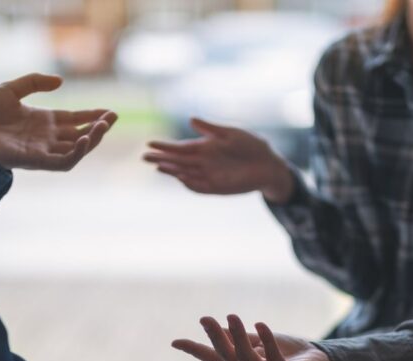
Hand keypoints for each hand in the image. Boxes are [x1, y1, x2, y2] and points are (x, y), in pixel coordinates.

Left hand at [0, 73, 117, 171]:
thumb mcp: (11, 89)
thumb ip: (35, 82)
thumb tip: (61, 81)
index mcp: (43, 121)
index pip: (75, 120)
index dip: (93, 116)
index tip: (111, 112)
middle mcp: (47, 137)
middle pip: (81, 135)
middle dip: (99, 128)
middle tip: (112, 118)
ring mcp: (43, 150)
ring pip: (77, 149)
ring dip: (93, 140)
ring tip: (103, 127)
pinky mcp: (37, 161)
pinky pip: (63, 162)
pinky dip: (76, 153)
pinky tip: (84, 139)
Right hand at [144, 118, 294, 202]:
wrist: (269, 165)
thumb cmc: (252, 146)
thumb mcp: (232, 134)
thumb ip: (211, 129)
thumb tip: (191, 119)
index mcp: (205, 147)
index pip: (180, 147)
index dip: (165, 146)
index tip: (150, 143)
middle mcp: (203, 162)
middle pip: (178, 161)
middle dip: (161, 159)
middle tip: (144, 157)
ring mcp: (209, 175)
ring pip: (185, 174)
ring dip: (172, 171)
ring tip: (158, 166)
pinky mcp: (217, 187)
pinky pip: (199, 187)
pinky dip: (189, 184)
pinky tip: (179, 178)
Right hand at [172, 315, 332, 360]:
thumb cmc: (289, 353)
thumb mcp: (261, 341)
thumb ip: (242, 338)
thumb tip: (220, 326)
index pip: (213, 358)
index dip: (194, 350)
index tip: (174, 342)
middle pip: (226, 357)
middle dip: (215, 338)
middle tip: (205, 318)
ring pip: (245, 358)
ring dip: (238, 336)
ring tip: (233, 315)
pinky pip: (272, 358)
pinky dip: (266, 341)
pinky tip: (260, 324)